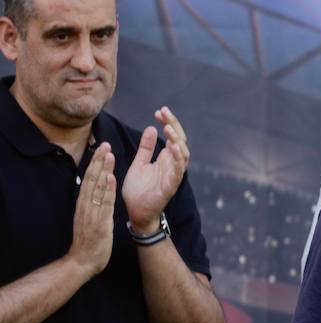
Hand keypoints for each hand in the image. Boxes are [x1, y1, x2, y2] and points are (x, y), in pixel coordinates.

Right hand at [68, 144, 114, 276]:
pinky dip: (108, 190)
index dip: (95, 164)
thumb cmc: (89, 242)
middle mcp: (86, 205)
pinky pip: (104, 203)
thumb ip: (92, 206)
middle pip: (91, 178)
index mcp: (84, 204)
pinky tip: (111, 178)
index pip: (89, 179)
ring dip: (103, 170)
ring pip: (97, 187)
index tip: (102, 150)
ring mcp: (92, 213)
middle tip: (105, 144)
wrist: (83, 261)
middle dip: (99, 161)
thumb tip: (96, 194)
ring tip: (109, 154)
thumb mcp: (90, 219)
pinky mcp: (99, 222)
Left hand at [122, 106, 188, 231]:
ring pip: (183, 155)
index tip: (158, 111)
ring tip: (168, 127)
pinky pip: (178, 171)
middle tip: (163, 112)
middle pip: (180, 141)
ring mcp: (173, 175)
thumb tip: (151, 128)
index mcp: (166, 159)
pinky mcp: (170, 186)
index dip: (168, 122)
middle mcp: (172, 165)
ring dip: (177, 140)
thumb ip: (146, 147)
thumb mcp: (140, 163)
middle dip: (173, 125)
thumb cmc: (139, 189)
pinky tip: (173, 147)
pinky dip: (178, 159)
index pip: (173, 136)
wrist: (136, 211)